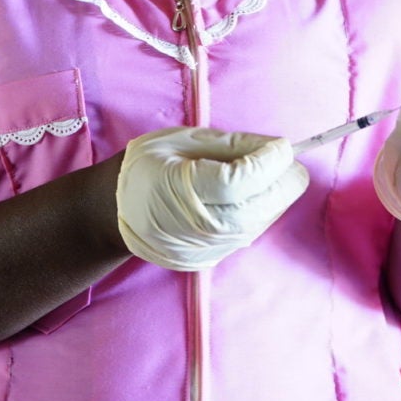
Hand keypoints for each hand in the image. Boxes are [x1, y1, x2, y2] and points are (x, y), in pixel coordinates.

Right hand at [116, 127, 308, 270]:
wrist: (116, 210)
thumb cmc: (150, 164)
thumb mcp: (185, 141)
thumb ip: (234, 144)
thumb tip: (277, 149)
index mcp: (181, 189)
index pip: (240, 182)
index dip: (270, 162)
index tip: (284, 145)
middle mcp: (197, 226)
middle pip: (260, 207)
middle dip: (283, 179)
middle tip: (284, 158)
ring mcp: (206, 248)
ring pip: (263, 221)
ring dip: (274, 195)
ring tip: (266, 172)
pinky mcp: (213, 259)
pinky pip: (252, 232)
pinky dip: (261, 210)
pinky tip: (253, 193)